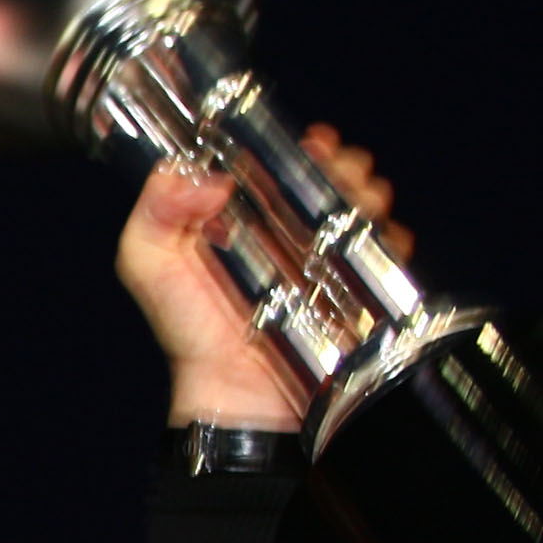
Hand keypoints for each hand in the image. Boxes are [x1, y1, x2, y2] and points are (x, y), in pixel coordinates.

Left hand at [117, 122, 409, 429]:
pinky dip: (392, 239)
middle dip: (344, 167)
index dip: (298, 150)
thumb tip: (202, 177)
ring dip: (369, 196)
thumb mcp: (149, 265)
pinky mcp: (358, 294)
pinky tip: (380, 238)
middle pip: (332, 181)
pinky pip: (390, 255)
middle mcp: (290, 238)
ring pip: (365, 210)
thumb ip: (155, 213)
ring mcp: (327, 265)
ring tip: (360, 201)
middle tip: (339, 171)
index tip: (312, 144)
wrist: (237, 398)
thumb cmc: (193, 334)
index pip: (281, 166)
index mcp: (245, 221)